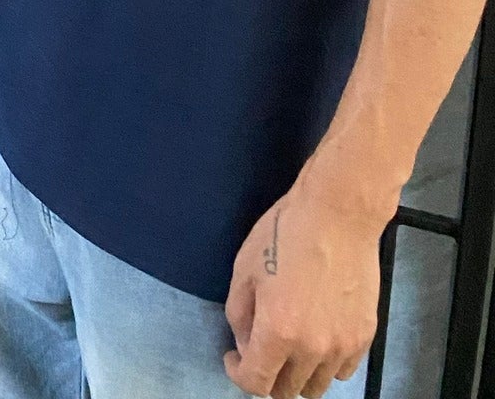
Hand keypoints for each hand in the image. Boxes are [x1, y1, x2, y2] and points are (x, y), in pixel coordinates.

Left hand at [223, 182, 382, 398]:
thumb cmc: (285, 234)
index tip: (233, 356)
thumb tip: (245, 343)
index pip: (256, 383)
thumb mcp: (244, 268)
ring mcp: (343, 347)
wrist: (338, 215)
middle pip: (286, 390)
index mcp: (279, 333)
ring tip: (289, 344)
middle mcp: (313, 350)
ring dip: (297, 373)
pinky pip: (342, 371)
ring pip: (316, 385)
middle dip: (266, 375)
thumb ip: (239, 315)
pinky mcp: (365, 337)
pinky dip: (324, 365)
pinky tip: (316, 338)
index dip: (238, 374)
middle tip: (259, 347)